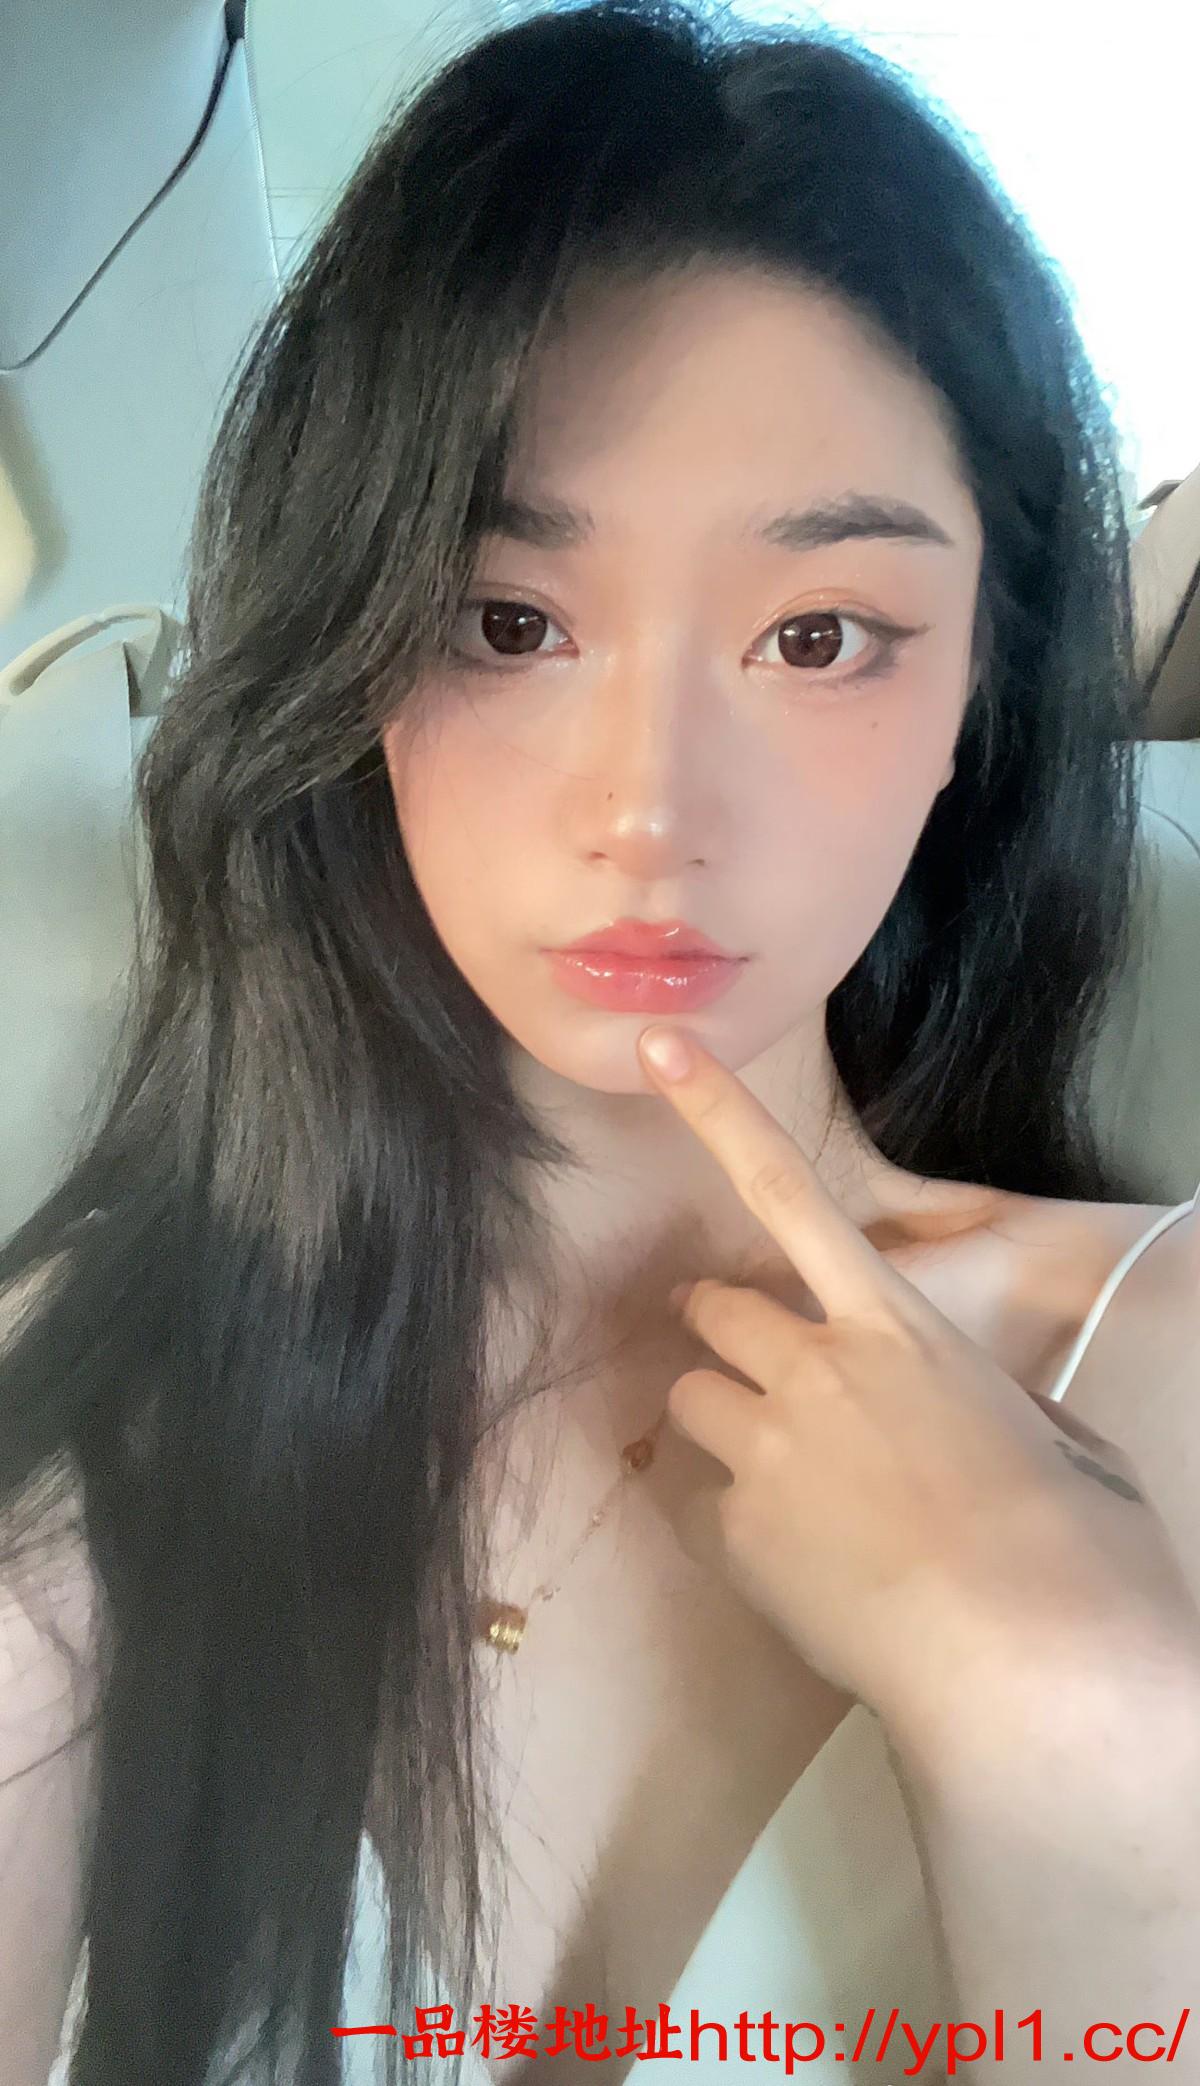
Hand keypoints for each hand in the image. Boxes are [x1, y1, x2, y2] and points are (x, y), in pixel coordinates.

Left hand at [635, 1024, 1199, 1763]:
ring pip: (692, 1402)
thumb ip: (989, 1402)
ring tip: (788, 1483)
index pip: (789, 1193)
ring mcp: (766, 1452)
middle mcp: (816, 1368)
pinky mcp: (736, 1537)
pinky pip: (701, 1506)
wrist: (1030, 1667)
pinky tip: (798, 1565)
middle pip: (714, 1313)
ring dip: (724, 1424)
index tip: (661, 1049)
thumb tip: (975, 1416)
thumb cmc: (1079, 1550)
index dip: (716, 1112)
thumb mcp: (1061, 1442)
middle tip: (743, 1357)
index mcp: (901, 1327)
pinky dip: (732, 1522)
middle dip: (719, 1328)